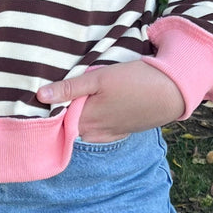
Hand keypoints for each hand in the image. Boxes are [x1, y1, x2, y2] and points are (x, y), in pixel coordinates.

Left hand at [36, 62, 184, 142]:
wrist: (172, 92)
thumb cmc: (135, 81)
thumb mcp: (99, 78)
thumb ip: (70, 88)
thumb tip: (40, 95)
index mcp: (85, 120)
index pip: (56, 120)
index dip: (50, 108)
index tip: (45, 96)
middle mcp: (95, 133)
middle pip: (69, 125)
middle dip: (63, 113)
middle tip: (62, 93)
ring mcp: (110, 134)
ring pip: (85, 128)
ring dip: (80, 117)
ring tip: (81, 99)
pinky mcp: (122, 132)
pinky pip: (100, 131)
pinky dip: (95, 122)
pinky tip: (99, 109)